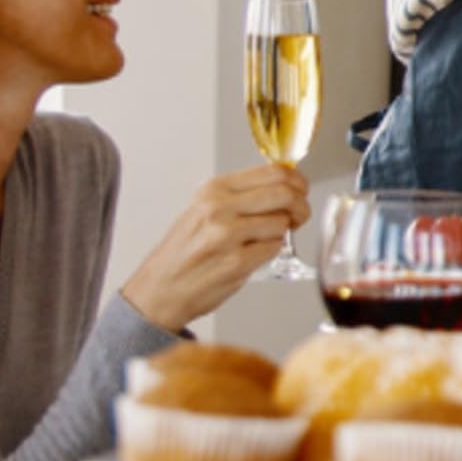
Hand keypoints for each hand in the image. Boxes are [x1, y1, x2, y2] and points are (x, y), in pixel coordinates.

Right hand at [122, 166, 310, 330]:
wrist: (161, 288)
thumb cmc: (185, 250)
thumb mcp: (205, 209)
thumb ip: (242, 195)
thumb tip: (284, 185)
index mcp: (214, 190)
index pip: (274, 172)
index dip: (297, 182)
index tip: (301, 191)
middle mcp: (219, 207)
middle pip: (285, 195)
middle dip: (301, 207)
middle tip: (298, 217)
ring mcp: (228, 235)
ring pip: (282, 224)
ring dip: (282, 233)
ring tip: (265, 239)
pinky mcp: (237, 262)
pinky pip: (275, 249)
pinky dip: (272, 252)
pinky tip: (253, 255)